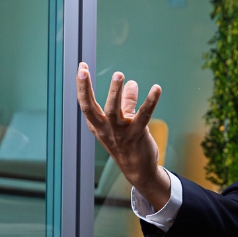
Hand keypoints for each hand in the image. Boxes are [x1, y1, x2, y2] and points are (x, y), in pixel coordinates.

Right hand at [75, 62, 169, 208]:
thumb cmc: (128, 144)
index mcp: (97, 125)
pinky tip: (156, 89)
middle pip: (91, 108)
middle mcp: (105, 129)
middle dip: (86, 89)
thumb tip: (131, 83)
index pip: (85, 103)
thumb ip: (127, 102)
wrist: (138, 169)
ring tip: (119, 75)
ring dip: (115, 92)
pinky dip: (150, 101)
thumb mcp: (122, 122)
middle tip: (84, 71)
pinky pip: (143, 116)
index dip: (82, 86)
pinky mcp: (137, 135)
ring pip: (114, 111)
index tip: (81, 66)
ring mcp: (120, 133)